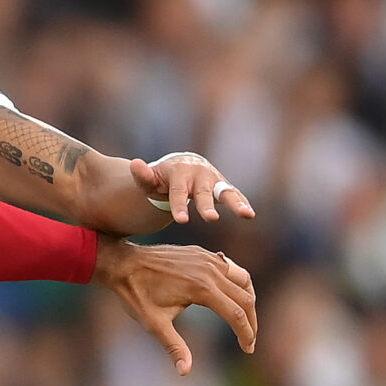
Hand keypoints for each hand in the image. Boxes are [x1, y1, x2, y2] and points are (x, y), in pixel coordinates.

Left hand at [94, 238, 257, 375]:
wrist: (124, 264)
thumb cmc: (137, 294)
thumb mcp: (154, 324)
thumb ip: (174, 347)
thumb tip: (185, 372)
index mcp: (202, 289)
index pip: (236, 314)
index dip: (246, 334)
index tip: (248, 349)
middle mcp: (210, 271)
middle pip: (245, 297)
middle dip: (251, 321)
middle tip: (250, 339)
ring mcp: (207, 259)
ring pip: (243, 278)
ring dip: (248, 298)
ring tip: (247, 318)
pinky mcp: (202, 253)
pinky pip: (230, 267)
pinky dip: (237, 282)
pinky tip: (233, 295)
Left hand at [129, 151, 255, 225]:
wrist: (182, 165)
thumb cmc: (162, 178)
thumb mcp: (149, 179)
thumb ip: (142, 176)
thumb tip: (134, 164)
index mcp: (180, 172)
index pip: (178, 192)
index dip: (179, 206)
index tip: (182, 220)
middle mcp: (199, 174)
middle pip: (203, 193)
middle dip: (206, 206)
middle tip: (211, 219)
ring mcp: (214, 179)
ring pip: (225, 192)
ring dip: (236, 203)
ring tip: (246, 214)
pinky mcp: (223, 186)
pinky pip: (234, 195)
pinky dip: (243, 203)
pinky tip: (250, 214)